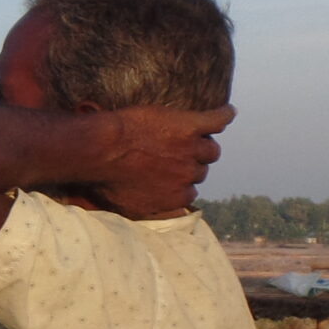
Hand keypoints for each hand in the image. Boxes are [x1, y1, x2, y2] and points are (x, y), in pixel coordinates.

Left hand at [81, 104, 235, 218]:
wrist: (102, 150)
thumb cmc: (105, 179)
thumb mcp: (124, 207)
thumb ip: (147, 212)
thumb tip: (157, 218)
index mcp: (174, 198)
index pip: (189, 193)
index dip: (179, 182)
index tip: (168, 174)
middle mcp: (187, 176)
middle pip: (200, 170)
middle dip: (188, 163)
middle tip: (171, 152)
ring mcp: (191, 150)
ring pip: (210, 149)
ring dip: (203, 143)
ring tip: (193, 136)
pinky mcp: (190, 126)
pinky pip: (217, 120)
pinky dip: (223, 115)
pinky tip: (226, 111)